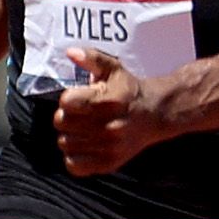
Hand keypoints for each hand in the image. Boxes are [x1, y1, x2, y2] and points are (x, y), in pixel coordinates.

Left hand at [51, 47, 171, 175]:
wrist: (156, 113)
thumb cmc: (130, 90)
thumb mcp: (113, 69)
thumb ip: (92, 59)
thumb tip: (71, 53)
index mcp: (108, 101)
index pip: (66, 102)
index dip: (68, 99)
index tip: (77, 98)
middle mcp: (109, 126)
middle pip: (62, 123)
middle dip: (66, 116)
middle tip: (79, 114)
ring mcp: (109, 147)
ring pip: (65, 143)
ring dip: (69, 135)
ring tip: (82, 129)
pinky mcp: (109, 162)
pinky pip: (74, 165)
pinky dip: (73, 156)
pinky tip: (83, 145)